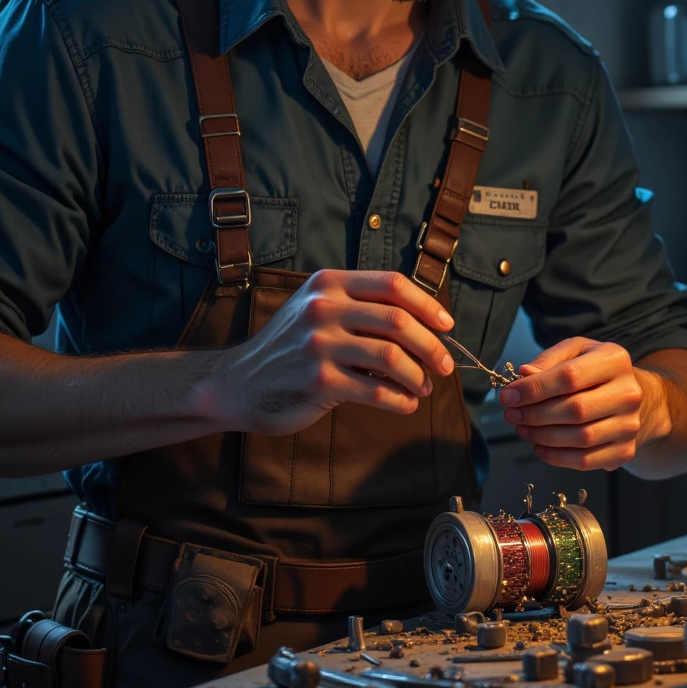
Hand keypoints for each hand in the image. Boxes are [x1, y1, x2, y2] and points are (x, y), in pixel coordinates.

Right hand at [207, 269, 455, 435]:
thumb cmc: (289, 347)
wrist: (239, 382)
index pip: (393, 284)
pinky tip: (405, 404)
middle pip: (398, 321)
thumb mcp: (317, 310)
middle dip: (432, 346)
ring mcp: (319, 344)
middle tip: (445, 366)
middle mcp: (323, 308)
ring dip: (418, 376)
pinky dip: (400, 400)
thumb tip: (423, 323)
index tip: (447, 326)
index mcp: (329, 284)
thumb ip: (359, 307)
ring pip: (392, 357)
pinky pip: (376, 391)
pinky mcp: (319, 381)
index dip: (428, 306)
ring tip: (423, 388)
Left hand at [499, 337, 666, 470]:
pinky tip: (539, 447)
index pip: (570, 377)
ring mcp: (630, 425)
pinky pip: (586, 461)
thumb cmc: (596, 371)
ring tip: (522, 428)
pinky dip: (557, 458)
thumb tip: (524, 374)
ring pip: (580, 439)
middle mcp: (629, 393)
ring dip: (542, 436)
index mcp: (615, 361)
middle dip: (535, 414)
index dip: (534, 389)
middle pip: (575, 410)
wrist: (633, 397)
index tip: (508, 396)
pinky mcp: (625, 451)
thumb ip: (548, 360)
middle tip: (511, 415)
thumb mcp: (575, 352)